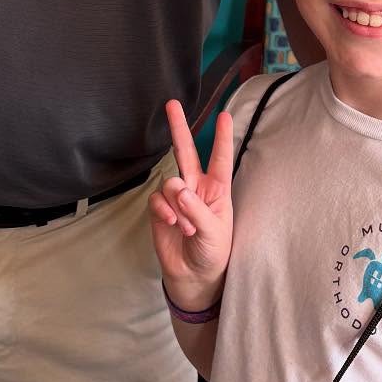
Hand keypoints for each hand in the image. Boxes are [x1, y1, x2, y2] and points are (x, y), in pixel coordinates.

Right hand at [148, 100, 234, 309]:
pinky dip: (164, 210)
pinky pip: (157, 199)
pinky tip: (171, 224)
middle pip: (186, 152)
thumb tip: (178, 188)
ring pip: (170, 183)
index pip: (220, 159)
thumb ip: (196, 209)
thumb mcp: (214, 232)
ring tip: (185, 227)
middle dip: (179, 128)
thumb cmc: (213, 252)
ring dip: (176, 205)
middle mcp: (196, 188)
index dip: (222, 138)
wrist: (194, 276)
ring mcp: (177, 198)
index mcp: (218, 190)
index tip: (224, 116)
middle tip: (171, 104)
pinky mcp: (160, 210)